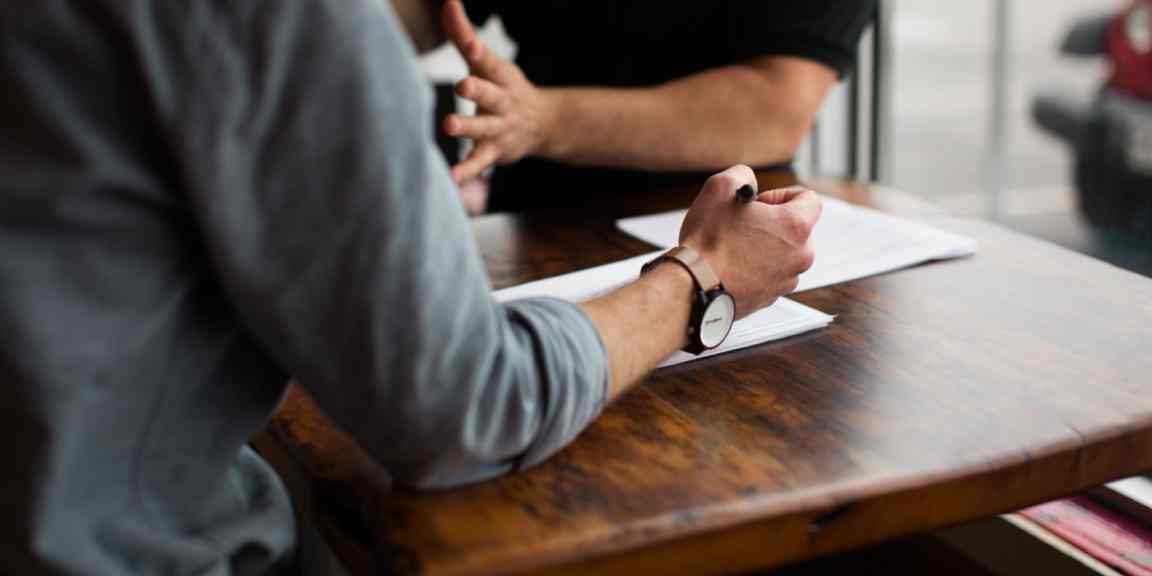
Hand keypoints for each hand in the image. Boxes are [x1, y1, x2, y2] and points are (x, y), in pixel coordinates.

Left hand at [441, 1, 555, 183]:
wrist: (543, 125)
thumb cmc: (503, 87)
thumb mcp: (488, 62)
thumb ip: (463, 34)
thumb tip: (447, 2)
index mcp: (499, 76)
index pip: (488, 61)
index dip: (478, 51)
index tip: (469, 44)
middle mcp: (502, 101)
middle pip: (489, 94)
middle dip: (477, 89)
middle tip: (463, 85)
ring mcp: (500, 128)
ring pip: (483, 128)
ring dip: (468, 127)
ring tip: (450, 126)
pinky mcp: (495, 151)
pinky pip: (480, 162)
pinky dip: (467, 170)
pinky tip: (452, 178)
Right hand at [678, 165, 820, 317]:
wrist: (693, 288)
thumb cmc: (707, 242)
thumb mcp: (719, 188)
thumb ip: (742, 174)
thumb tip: (748, 181)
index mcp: (795, 226)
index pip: (809, 199)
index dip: (782, 195)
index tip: (760, 203)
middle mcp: (800, 255)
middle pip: (796, 229)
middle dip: (772, 223)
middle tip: (743, 224)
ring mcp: (787, 280)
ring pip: (783, 254)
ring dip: (763, 246)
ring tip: (733, 247)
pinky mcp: (771, 298)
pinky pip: (770, 275)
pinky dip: (755, 268)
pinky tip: (731, 265)